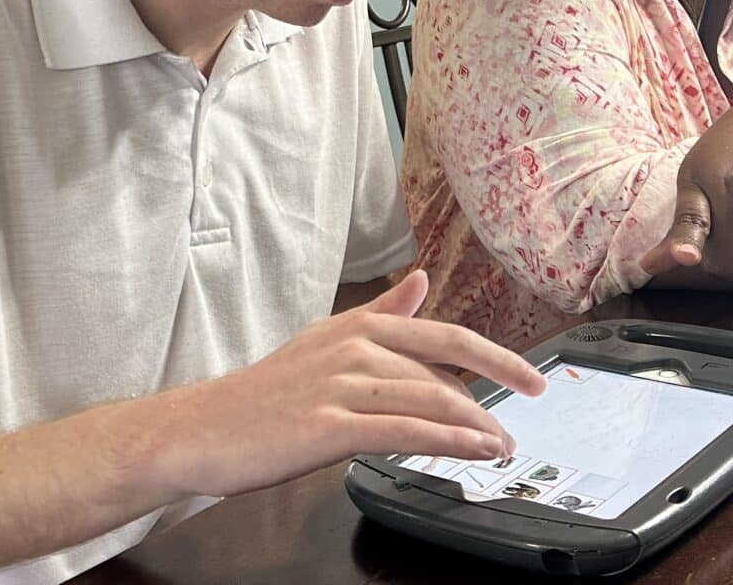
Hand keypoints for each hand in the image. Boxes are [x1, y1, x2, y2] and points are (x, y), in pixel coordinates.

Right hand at [154, 270, 547, 499]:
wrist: (203, 429)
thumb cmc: (263, 394)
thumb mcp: (325, 341)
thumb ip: (379, 315)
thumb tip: (418, 282)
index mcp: (357, 326)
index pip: (442, 335)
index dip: (494, 357)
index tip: (529, 377)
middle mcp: (354, 348)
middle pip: (443, 372)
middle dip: (490, 402)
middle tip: (515, 429)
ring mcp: (342, 385)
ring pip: (429, 401)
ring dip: (476, 427)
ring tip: (501, 447)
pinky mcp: (330, 424)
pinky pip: (405, 430)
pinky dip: (448, 441)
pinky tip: (474, 451)